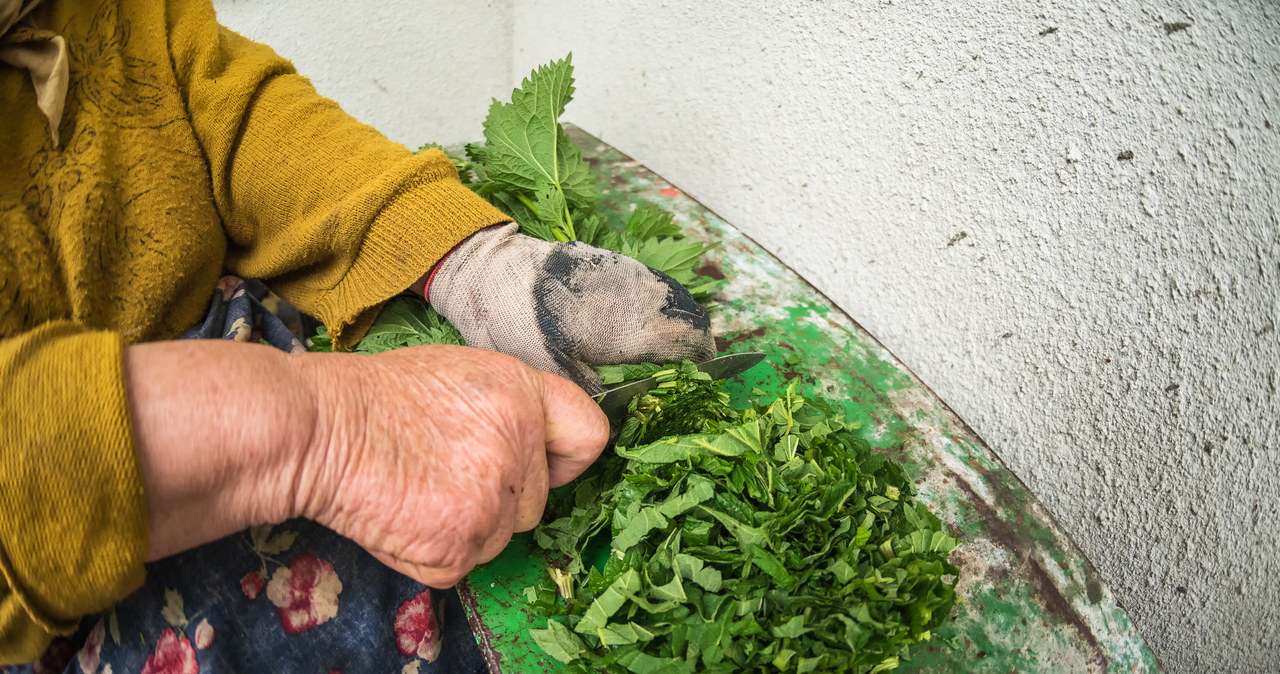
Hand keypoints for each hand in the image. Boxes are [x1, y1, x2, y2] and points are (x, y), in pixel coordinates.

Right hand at [289, 345, 607, 586]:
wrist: (315, 428)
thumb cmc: (375, 399)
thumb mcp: (459, 375)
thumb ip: (510, 409)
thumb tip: (536, 449)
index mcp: (522, 392)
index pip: (589, 435)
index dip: (565, 458)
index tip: (543, 465)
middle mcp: (519, 443)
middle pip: (538, 502)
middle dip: (499, 499)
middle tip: (441, 472)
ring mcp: (493, 497)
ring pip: (501, 538)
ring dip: (466, 528)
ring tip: (417, 489)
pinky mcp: (462, 542)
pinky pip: (462, 564)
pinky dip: (432, 553)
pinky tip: (402, 514)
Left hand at [427, 223, 714, 393]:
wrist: (490, 268)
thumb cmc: (516, 322)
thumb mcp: (555, 372)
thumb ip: (595, 396)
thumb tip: (619, 421)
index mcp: (630, 323)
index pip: (690, 339)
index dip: (703, 361)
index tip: (702, 379)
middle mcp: (638, 292)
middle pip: (689, 315)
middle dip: (696, 341)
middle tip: (690, 368)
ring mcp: (626, 271)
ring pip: (673, 296)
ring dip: (679, 320)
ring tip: (671, 348)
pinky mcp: (611, 261)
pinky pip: (652, 283)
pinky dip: (659, 304)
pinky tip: (642, 322)